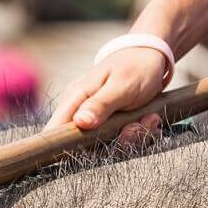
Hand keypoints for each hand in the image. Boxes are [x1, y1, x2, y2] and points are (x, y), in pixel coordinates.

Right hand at [44, 46, 166, 143]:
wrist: (152, 57)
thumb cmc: (135, 66)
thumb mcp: (121, 85)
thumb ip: (100, 105)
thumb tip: (80, 123)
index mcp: (76, 99)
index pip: (55, 130)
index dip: (64, 147)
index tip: (89, 150)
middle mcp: (81, 112)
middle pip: (85, 146)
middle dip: (116, 141)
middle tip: (136, 126)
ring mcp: (96, 120)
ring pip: (108, 145)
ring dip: (132, 135)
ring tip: (148, 118)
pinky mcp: (110, 126)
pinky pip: (122, 140)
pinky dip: (139, 133)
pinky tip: (149, 118)